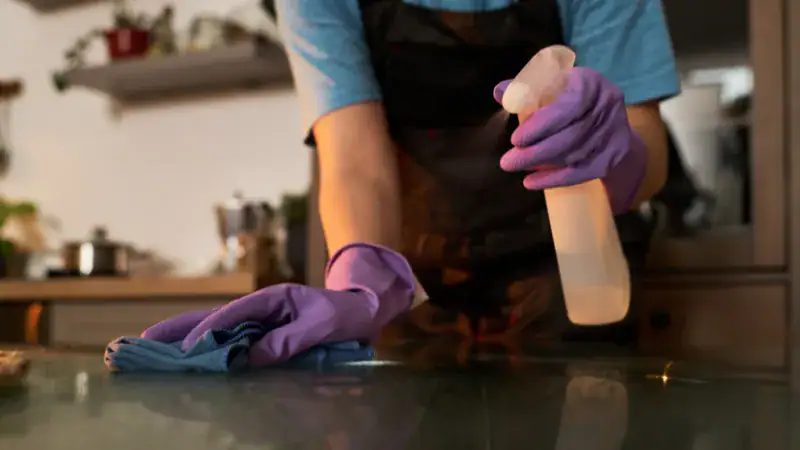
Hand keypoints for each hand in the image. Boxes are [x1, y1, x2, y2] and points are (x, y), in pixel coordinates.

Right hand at [141, 244, 414, 366]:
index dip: (208, 333)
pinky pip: (228, 343)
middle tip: (140, 345)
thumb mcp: (321, 323)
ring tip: (148, 352)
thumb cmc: (344, 313)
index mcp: (271, 298)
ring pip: (213, 332)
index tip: (190, 352)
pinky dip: (205, 351)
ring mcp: (258, 321)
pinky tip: (186, 361)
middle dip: (176, 333)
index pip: (232, 316)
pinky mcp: (262, 335)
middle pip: (210, 320)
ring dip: (182, 341)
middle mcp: (258, 308)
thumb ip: (289, 339)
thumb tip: (251, 358)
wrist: (362, 309)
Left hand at [493, 67, 646, 213]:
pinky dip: (554, 179)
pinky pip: (582, 173)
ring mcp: (615, 132)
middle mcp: (607, 104)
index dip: (541, 125)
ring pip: (574, 155)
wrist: (608, 122)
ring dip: (542, 164)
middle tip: (508, 162)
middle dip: (535, 152)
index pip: (568, 106)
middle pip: (570, 135)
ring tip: (517, 167)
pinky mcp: (615, 156)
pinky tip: (531, 182)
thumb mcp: (552, 87)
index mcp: (590, 82)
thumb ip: (526, 89)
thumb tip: (499, 92)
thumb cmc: (570, 100)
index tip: (515, 139)